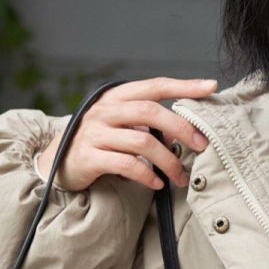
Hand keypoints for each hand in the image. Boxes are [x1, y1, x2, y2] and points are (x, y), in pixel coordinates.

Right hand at [33, 76, 217, 193]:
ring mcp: (95, 132)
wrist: (58, 162)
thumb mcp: (122, 125)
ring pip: (142, 141)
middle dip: (181, 128)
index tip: (210, 86)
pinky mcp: (88, 156)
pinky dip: (147, 175)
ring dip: (168, 161)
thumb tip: (186, 135)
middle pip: (150, 112)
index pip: (155, 86)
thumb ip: (149, 124)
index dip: (184, 85)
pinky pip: (126, 164)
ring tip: (181, 176)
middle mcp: (105, 110)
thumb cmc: (100, 142)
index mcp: (117, 97)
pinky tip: (157, 183)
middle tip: (202, 145)